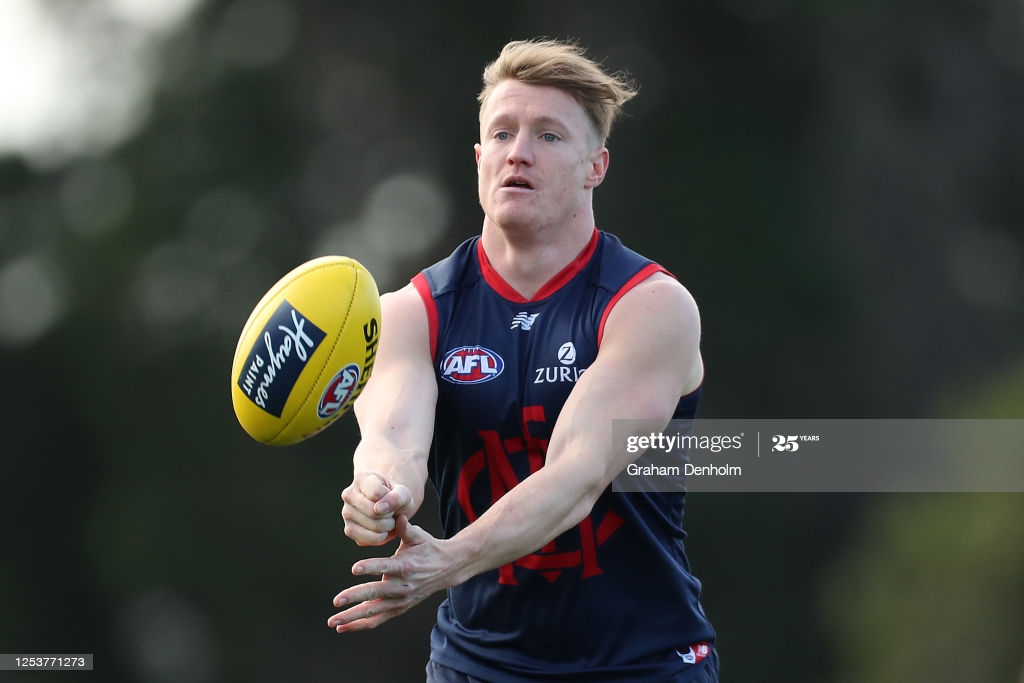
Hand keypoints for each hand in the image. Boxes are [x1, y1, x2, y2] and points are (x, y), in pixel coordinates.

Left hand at [327, 515, 450, 632]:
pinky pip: (378, 620)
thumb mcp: (419, 536)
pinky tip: (344, 627)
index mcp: (405, 566)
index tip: (354, 568)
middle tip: (337, 600)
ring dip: (353, 617)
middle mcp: (402, 586)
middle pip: (376, 594)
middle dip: (355, 597)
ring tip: (334, 621)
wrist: (447, 568)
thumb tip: (397, 514)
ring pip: (374, 612)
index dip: (370, 567)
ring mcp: (401, 600)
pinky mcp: (399, 608)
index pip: (385, 567)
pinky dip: (361, 625)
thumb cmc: (428, 548)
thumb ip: (405, 527)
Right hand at [341, 472, 413, 545]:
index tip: (392, 497)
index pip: (376, 493)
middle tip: (392, 512)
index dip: (390, 499)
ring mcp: (346, 513)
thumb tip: (378, 509)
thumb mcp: (404, 493)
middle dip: (390, 515)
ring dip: (388, 526)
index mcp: (361, 478)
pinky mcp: (349, 530)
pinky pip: (369, 539)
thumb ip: (396, 497)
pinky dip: (382, 537)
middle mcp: (349, 494)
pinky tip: (383, 529)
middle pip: (374, 512)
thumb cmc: (395, 497)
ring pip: (374, 526)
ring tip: (388, 519)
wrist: (388, 507)